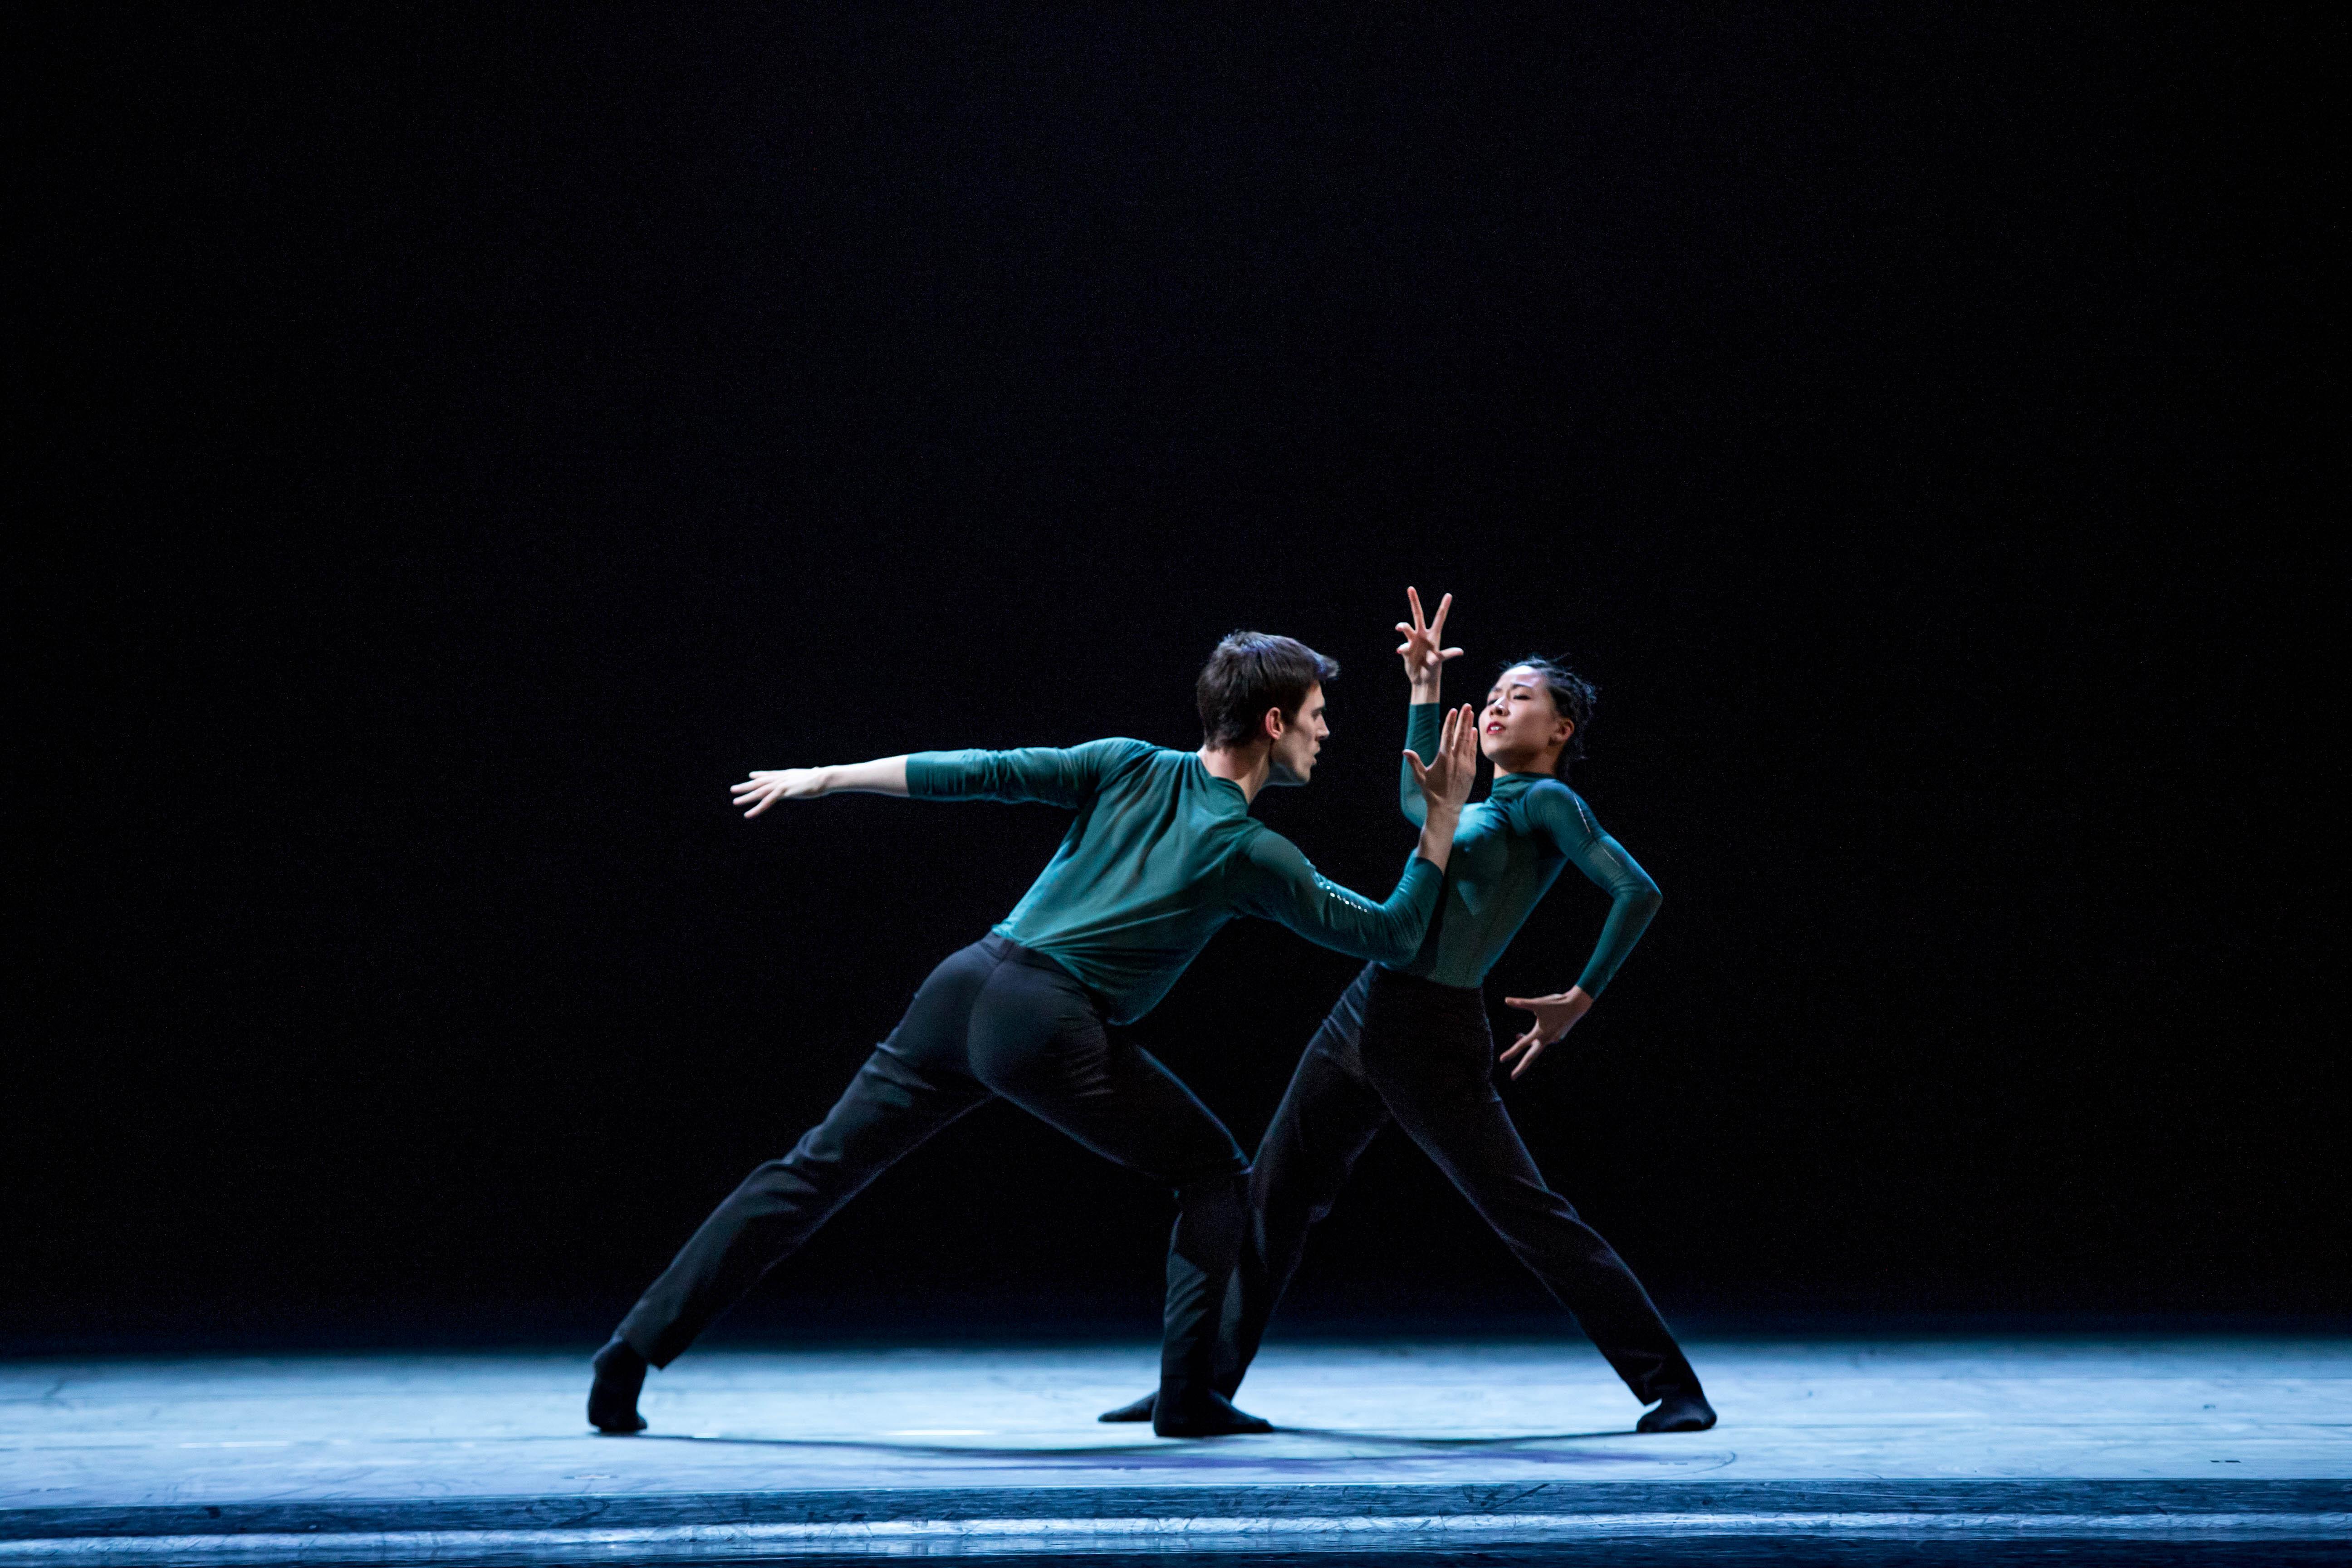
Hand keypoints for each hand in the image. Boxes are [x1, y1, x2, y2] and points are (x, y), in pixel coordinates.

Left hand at [730, 768, 829, 816]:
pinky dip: (756, 808)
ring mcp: (781, 784)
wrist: (825, 778)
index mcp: (788, 774)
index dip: (760, 775)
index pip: (770, 775)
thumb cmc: (824, 778)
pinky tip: (748, 814)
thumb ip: (813, 773)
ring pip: (759, 792)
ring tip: (735, 802)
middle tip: (733, 789)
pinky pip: (766, 802)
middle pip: (760, 782)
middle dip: (746, 786)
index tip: (751, 775)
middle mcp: (781, 778)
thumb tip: (818, 770)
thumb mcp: (815, 775)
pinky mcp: (783, 792)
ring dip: (746, 797)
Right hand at [1394, 586, 1462, 693]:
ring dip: (1403, 626)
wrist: (1422, 680)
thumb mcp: (1440, 660)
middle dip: (1414, 601)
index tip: (1449, 595)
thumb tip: (1460, 651)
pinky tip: (1402, 652)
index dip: (1444, 606)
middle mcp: (1422, 635)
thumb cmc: (1433, 670)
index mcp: (1433, 636)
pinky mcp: (1405, 649)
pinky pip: (1402, 645)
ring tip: (1399, 627)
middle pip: (1418, 615)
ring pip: (1407, 628)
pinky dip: (1402, 648)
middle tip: (1410, 588)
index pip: (1439, 618)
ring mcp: (1413, 641)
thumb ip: (1448, 654)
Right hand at [1405, 703, 1478, 817]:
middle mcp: (1456, 760)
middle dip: (1464, 719)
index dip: (1450, 722)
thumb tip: (1405, 751)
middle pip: (1461, 735)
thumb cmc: (1431, 792)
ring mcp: (1465, 765)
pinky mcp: (1471, 770)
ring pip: (1468, 741)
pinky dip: (1473, 741)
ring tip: (1471, 713)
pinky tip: (1473, 731)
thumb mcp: (1421, 778)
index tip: (1453, 710)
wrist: (1447, 808)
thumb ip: (1414, 763)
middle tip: (1467, 706)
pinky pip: (1473, 752)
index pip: (1448, 736)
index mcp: (1443, 759)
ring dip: (1469, 726)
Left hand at [1498, 989, 1593, 1078]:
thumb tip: (1506, 1000)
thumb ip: (1521, 1003)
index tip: (1501, 1060)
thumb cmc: (1557, 1003)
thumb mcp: (1537, 1003)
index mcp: (1540, 1034)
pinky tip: (1537, 1029)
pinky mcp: (1558, 1036)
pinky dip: (1537, 1037)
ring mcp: (1554, 1039)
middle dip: (1521, 1067)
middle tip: (1512, 1077)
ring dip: (1528, 1043)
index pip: (1522, 1045)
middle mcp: (1547, 1040)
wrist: (1577, 1005)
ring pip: (1537, 1045)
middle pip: (1531, 1057)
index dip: (1510, 1053)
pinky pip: (1544, 1040)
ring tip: (1517, 1035)